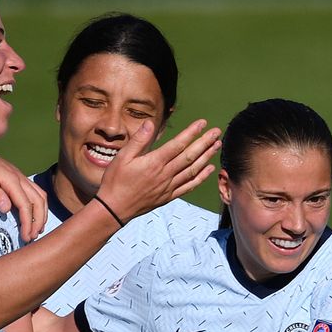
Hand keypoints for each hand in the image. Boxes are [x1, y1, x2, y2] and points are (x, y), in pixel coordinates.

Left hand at [0, 142, 46, 240]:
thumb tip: (7, 209)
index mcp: (12, 180)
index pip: (26, 204)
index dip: (28, 222)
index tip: (26, 237)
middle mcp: (21, 178)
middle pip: (38, 201)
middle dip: (39, 221)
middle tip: (33, 237)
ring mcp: (21, 177)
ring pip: (41, 196)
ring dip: (42, 213)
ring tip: (37, 229)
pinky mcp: (19, 178)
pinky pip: (36, 192)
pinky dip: (40, 205)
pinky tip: (35, 215)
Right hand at [96, 119, 220, 223]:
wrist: (114, 208)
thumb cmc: (115, 181)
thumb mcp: (122, 157)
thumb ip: (138, 140)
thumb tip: (150, 123)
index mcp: (154, 162)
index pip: (178, 144)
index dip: (191, 133)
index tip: (202, 123)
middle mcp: (165, 174)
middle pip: (190, 156)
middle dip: (205, 142)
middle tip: (216, 132)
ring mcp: (168, 186)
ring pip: (193, 170)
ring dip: (206, 157)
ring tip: (216, 146)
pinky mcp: (168, 196)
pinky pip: (189, 186)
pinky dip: (201, 177)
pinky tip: (209, 169)